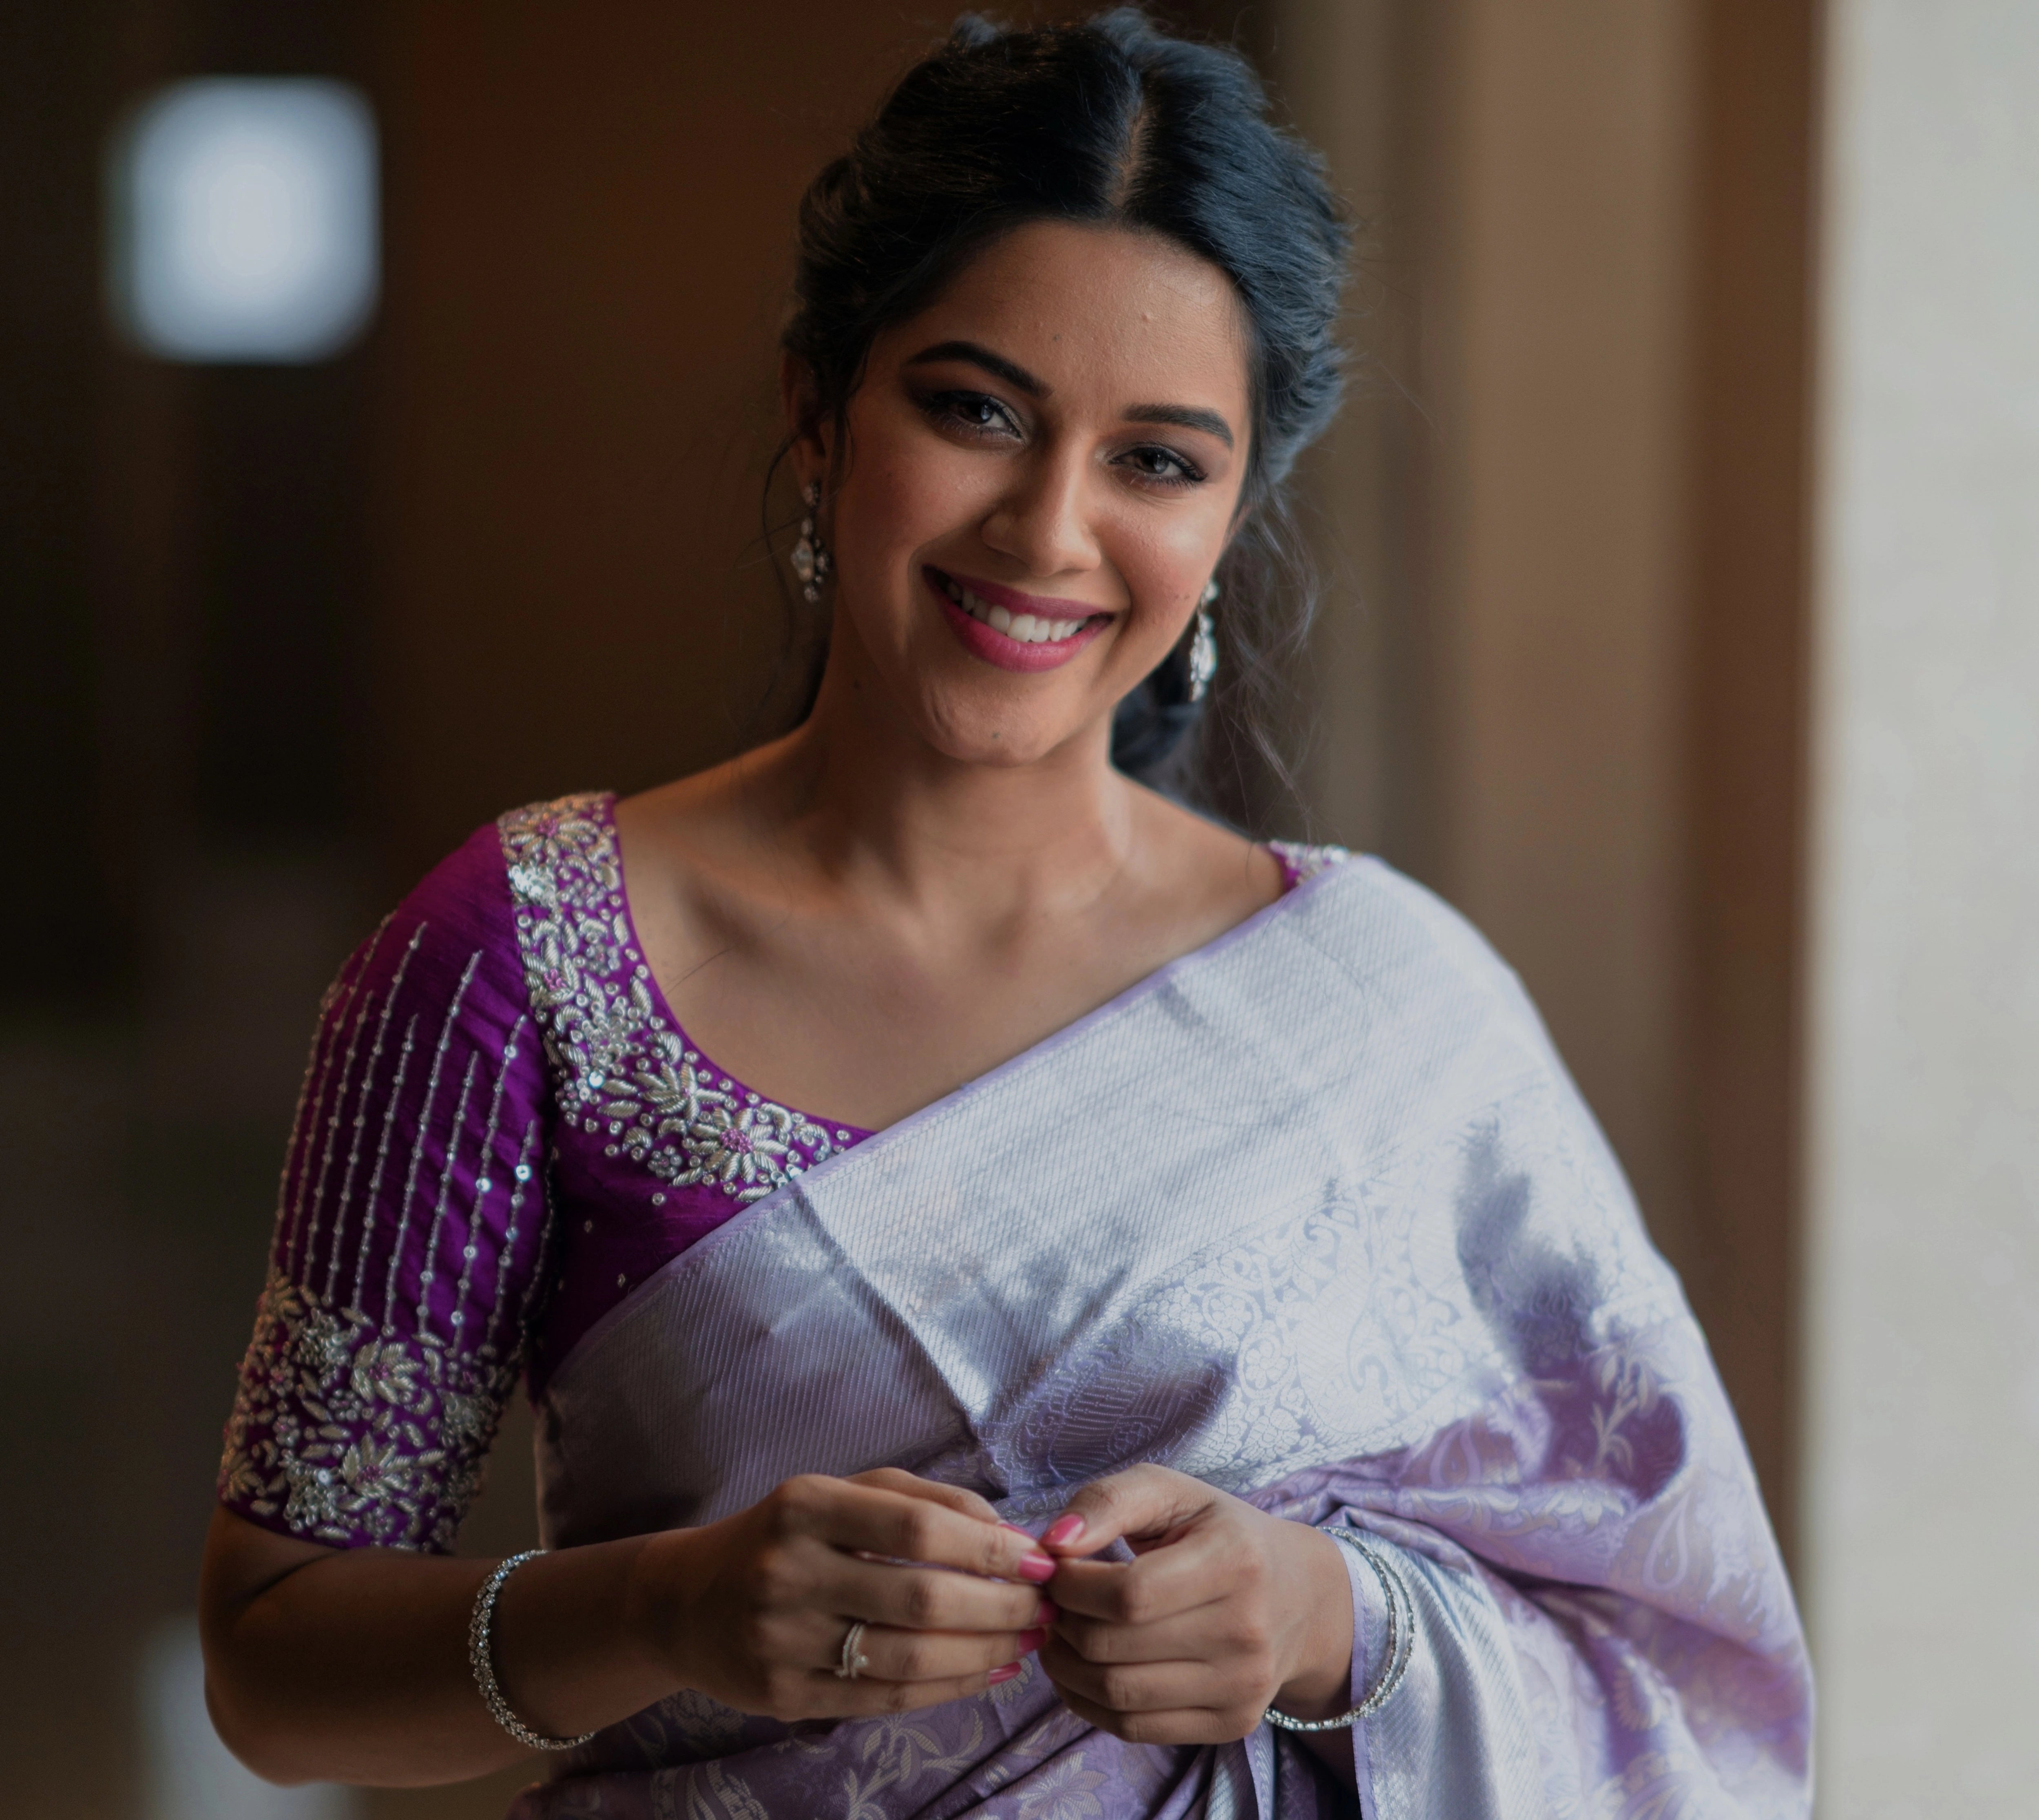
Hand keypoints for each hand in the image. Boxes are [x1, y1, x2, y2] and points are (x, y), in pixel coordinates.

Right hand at [627, 1468, 1056, 1720]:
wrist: (687, 1601)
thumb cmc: (789, 1534)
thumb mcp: (844, 1493)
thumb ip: (925, 1501)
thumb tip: (1010, 1534)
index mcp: (805, 1506)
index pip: (918, 1529)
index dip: (990, 1548)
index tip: (1041, 1560)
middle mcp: (787, 1571)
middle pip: (920, 1599)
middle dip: (1001, 1607)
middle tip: (1047, 1608)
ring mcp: (781, 1640)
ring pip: (908, 1658)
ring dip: (985, 1654)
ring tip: (1028, 1643)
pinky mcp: (783, 1696)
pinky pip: (884, 1699)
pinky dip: (948, 1689)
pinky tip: (988, 1673)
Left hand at [1036, 1464, 1354, 1744]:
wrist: (1298, 1595)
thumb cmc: (1218, 1533)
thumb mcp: (1170, 1492)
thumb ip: (1107, 1502)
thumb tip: (1052, 1542)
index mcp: (1236, 1561)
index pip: (1128, 1593)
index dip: (1072, 1585)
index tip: (1055, 1569)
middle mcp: (1246, 1631)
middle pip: (1114, 1647)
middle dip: (1062, 1624)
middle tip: (1052, 1604)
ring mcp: (1242, 1686)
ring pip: (1117, 1694)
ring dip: (1066, 1667)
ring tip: (1060, 1634)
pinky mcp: (1232, 1724)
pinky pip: (1134, 1728)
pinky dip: (1088, 1702)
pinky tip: (1082, 1669)